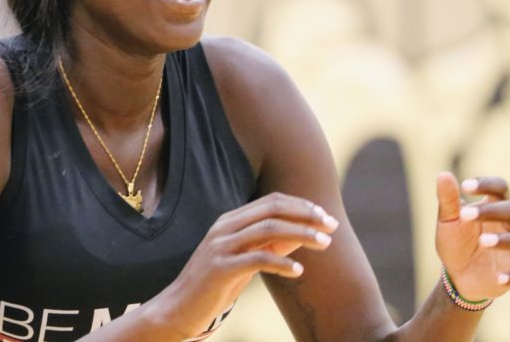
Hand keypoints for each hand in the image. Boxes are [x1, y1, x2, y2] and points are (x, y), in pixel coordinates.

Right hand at [151, 192, 338, 338]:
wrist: (178, 308)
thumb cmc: (216, 284)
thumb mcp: (243, 258)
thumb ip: (267, 244)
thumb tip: (304, 234)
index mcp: (231, 220)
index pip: (272, 201)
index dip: (302, 205)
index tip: (325, 217)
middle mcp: (225, 227)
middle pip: (273, 209)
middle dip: (306, 215)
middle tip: (331, 225)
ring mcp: (221, 246)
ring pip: (269, 229)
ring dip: (301, 234)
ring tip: (324, 244)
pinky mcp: (221, 268)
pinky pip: (258, 259)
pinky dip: (282, 263)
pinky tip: (298, 270)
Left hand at [435, 173, 509, 300]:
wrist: (457, 276)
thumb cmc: (456, 242)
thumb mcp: (448, 221)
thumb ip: (448, 200)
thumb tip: (443, 174)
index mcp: (495, 207)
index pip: (500, 188)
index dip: (486, 184)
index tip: (465, 186)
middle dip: (491, 212)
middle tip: (465, 215)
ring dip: (507, 240)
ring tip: (483, 241)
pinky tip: (500, 277)